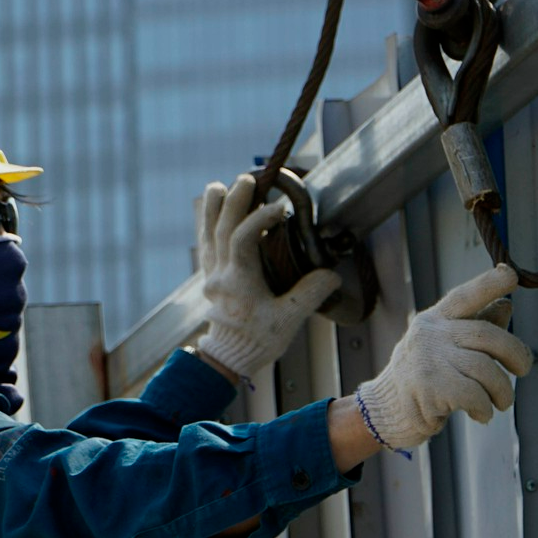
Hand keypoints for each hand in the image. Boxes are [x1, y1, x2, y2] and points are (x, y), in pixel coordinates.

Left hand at [193, 174, 342, 381]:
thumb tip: (331, 274)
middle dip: (234, 202)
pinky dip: (207, 224)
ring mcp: (212, 275)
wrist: (230, 358)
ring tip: (219, 186)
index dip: (258, 218)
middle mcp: (220, 275)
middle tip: (248, 179)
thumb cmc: (259, 341)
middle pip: (221, 229)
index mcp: (239, 282)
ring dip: (212, 209)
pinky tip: (211, 209)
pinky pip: (205, 244)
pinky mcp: (210, 277)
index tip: (280, 208)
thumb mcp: (289, 321)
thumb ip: (309, 294)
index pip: (242, 240)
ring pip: (207, 234)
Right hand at [350, 263, 532, 453]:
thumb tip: (507, 306)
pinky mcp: (430, 387)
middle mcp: (430, 334)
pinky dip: (485, 408)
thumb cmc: (423, 378)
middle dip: (516, 354)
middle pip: (487, 336)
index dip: (489, 284)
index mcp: (435, 320)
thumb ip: (476, 329)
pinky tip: (480, 413)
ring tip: (501, 402)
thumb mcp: (446, 348)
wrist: (384, 411)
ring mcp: (428, 359)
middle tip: (524, 370)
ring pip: (486, 369)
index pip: (464, 297)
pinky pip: (475, 395)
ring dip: (502, 391)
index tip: (510, 274)